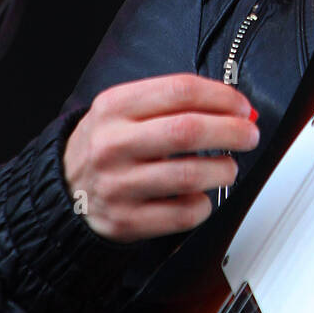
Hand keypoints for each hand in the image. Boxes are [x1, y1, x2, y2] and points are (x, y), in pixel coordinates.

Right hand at [63, 75, 259, 242]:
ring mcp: (118, 185)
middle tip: (248, 135)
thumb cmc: (109, 143)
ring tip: (228, 167)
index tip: (241, 106)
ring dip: (223, 170)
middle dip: (231, 131)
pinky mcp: (126, 221)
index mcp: (116, 106)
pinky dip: (203, 204)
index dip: (221, 97)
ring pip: (190, 175)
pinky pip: (182, 214)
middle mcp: (113, 144)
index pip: (180, 91)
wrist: (64, 189)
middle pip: (188, 131)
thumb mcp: (125, 108)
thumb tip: (234, 108)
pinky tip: (201, 195)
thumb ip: (174, 103)